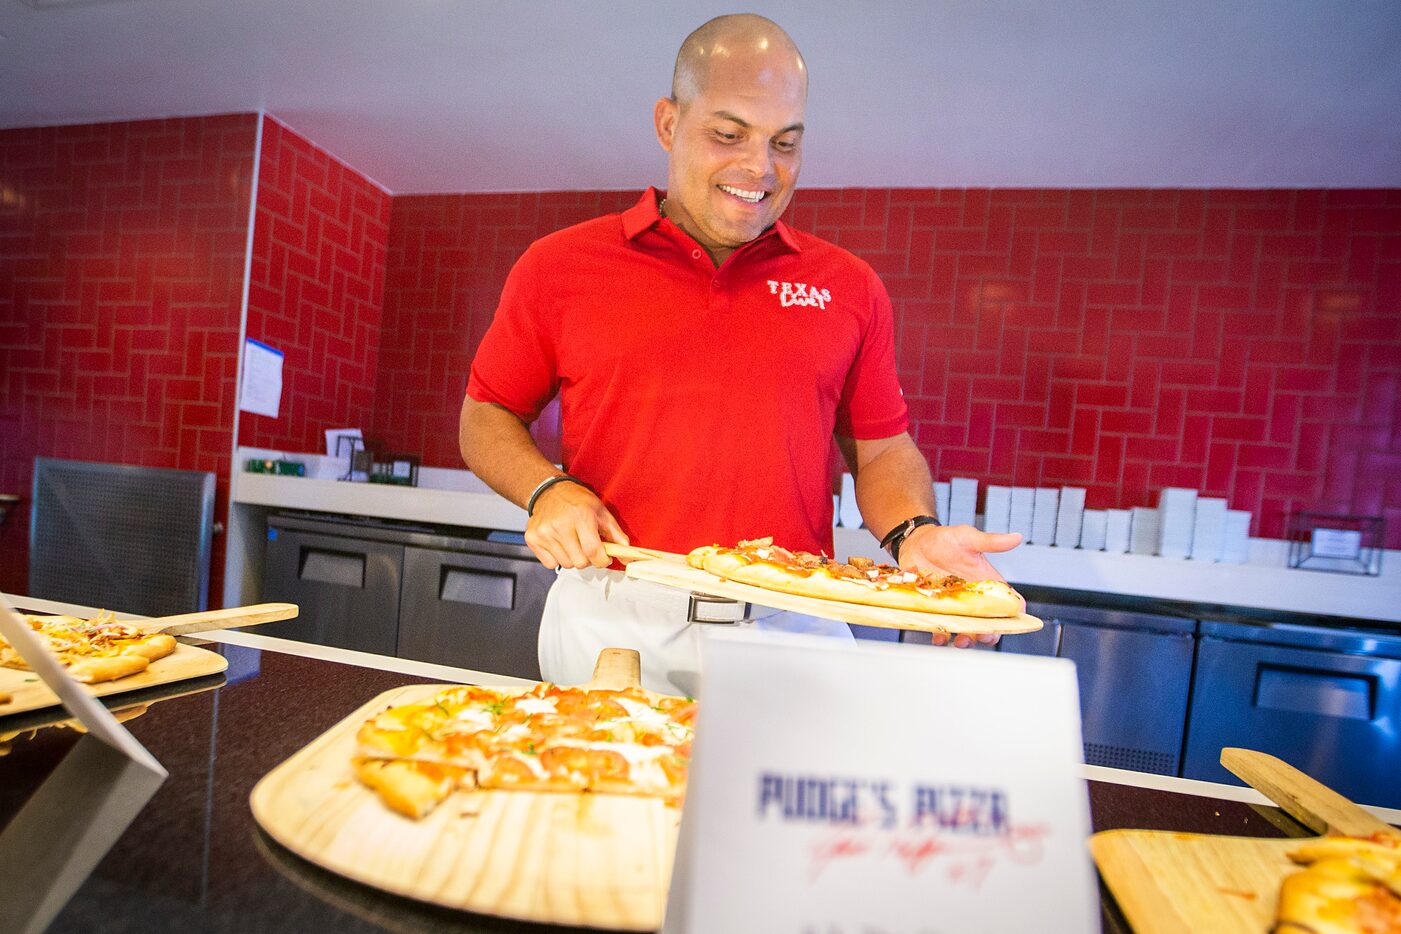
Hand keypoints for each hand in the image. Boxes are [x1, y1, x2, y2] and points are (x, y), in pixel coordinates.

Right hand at [524, 480, 627, 569]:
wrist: (549, 491)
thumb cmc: (576, 500)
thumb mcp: (600, 511)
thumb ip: (615, 533)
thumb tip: (626, 551)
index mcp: (581, 516)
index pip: (593, 551)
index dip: (602, 560)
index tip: (604, 558)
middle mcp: (561, 525)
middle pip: (580, 562)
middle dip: (588, 559)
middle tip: (587, 547)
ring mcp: (545, 532)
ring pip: (565, 564)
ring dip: (572, 558)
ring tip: (573, 542)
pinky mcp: (533, 539)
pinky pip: (550, 564)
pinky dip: (557, 558)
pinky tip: (560, 544)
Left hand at [896, 524, 1022, 648]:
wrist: (915, 543)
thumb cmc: (944, 540)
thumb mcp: (968, 538)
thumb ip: (991, 541)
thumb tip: (1016, 537)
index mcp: (987, 583)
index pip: (1009, 604)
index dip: (1014, 616)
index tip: (1011, 622)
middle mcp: (973, 599)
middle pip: (989, 624)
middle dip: (988, 635)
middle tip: (982, 635)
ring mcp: (954, 607)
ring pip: (966, 630)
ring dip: (965, 639)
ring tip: (960, 639)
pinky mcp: (936, 610)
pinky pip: (940, 628)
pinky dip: (940, 635)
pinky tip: (938, 635)